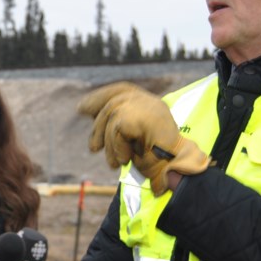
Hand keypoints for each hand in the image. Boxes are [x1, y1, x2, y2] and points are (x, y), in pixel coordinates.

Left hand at [78, 82, 210, 195]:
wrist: (178, 171)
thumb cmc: (159, 160)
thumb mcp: (135, 138)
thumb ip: (117, 121)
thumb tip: (84, 108)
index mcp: (150, 103)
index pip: (121, 90)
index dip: (99, 97)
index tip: (81, 108)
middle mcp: (150, 101)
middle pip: (112, 102)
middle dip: (98, 126)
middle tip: (94, 148)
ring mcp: (147, 107)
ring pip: (113, 118)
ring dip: (111, 146)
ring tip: (115, 163)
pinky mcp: (141, 117)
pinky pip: (117, 129)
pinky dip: (118, 148)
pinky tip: (126, 159)